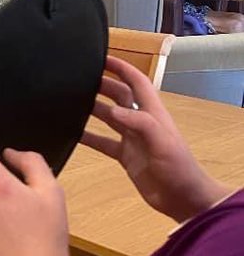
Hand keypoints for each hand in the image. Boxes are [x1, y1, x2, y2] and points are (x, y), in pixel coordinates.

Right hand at [81, 56, 227, 222]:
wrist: (182, 198)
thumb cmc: (178, 168)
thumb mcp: (161, 141)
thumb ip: (140, 123)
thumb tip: (113, 110)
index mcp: (153, 113)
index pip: (137, 82)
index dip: (122, 68)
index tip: (102, 58)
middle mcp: (141, 122)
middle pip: (120, 96)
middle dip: (103, 85)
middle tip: (80, 78)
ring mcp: (132, 140)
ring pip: (109, 117)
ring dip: (93, 109)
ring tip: (72, 102)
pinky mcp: (125, 156)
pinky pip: (103, 142)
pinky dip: (89, 137)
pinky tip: (72, 134)